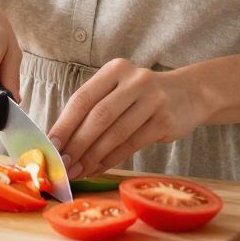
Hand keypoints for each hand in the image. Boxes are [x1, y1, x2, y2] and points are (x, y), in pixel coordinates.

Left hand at [48, 59, 207, 178]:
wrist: (189, 94)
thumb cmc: (142, 96)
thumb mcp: (119, 90)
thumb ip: (93, 107)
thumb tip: (60, 139)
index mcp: (115, 70)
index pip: (83, 98)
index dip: (64, 123)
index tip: (50, 144)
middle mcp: (134, 80)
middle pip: (98, 116)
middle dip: (76, 143)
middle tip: (62, 163)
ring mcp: (152, 99)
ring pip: (115, 133)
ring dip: (92, 156)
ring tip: (77, 170)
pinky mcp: (165, 121)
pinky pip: (132, 144)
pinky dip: (111, 159)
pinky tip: (97, 168)